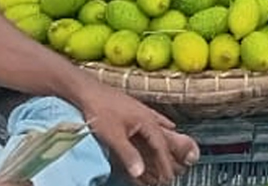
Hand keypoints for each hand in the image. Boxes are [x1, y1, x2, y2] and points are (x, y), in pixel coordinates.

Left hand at [79, 85, 198, 183]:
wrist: (89, 91)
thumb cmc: (100, 111)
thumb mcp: (114, 136)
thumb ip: (128, 154)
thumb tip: (140, 172)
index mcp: (147, 122)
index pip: (160, 146)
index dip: (164, 163)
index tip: (168, 178)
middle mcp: (149, 116)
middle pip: (164, 138)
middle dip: (169, 155)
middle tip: (174, 171)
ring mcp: (143, 111)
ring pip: (162, 129)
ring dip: (168, 143)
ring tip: (178, 154)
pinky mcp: (136, 109)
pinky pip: (157, 120)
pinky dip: (165, 125)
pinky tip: (170, 126)